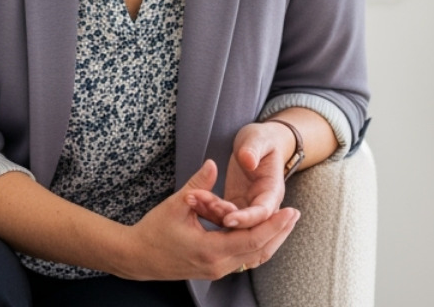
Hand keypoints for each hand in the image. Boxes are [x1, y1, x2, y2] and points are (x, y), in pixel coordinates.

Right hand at [120, 159, 298, 281]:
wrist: (137, 257)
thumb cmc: (154, 231)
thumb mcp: (176, 205)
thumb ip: (199, 184)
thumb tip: (213, 163)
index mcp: (210, 250)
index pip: (253, 239)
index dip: (273, 225)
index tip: (290, 211)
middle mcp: (218, 265)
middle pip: (259, 252)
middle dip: (279, 233)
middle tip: (295, 214)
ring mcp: (216, 270)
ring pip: (254, 258)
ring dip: (271, 241)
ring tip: (285, 223)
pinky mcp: (214, 269)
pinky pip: (244, 259)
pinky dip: (257, 245)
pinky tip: (264, 232)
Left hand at [187, 122, 290, 230]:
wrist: (258, 143)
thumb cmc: (261, 140)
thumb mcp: (258, 140)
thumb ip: (254, 150)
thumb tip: (248, 161)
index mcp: (272, 192)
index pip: (263, 212)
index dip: (247, 218)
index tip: (228, 219)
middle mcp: (260, 204)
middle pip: (244, 222)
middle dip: (223, 215)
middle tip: (202, 204)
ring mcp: (246, 206)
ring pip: (228, 217)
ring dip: (210, 211)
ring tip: (190, 197)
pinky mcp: (232, 204)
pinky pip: (219, 211)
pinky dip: (205, 207)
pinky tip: (189, 198)